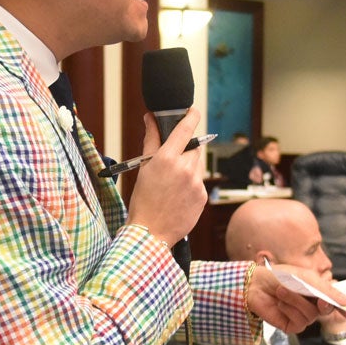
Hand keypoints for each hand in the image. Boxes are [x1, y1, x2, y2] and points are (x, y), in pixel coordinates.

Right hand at [126, 109, 206, 245]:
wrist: (150, 234)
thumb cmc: (142, 201)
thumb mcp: (144, 168)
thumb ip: (151, 140)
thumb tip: (150, 119)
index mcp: (167, 159)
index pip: (185, 129)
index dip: (191, 116)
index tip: (193, 110)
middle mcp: (184, 168)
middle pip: (193, 148)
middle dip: (184, 150)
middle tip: (171, 163)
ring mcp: (196, 183)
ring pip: (196, 165)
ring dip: (188, 168)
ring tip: (172, 184)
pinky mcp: (203, 196)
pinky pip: (199, 182)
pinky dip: (191, 184)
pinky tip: (178, 195)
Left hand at [246, 264, 345, 334]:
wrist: (257, 283)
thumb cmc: (283, 276)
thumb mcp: (309, 279)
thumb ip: (330, 291)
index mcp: (321, 292)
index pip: (339, 303)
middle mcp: (314, 306)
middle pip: (328, 311)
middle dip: (322, 303)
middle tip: (320, 300)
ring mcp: (303, 317)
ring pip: (312, 316)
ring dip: (296, 301)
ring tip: (283, 291)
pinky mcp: (292, 326)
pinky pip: (300, 323)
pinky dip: (289, 310)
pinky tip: (280, 303)